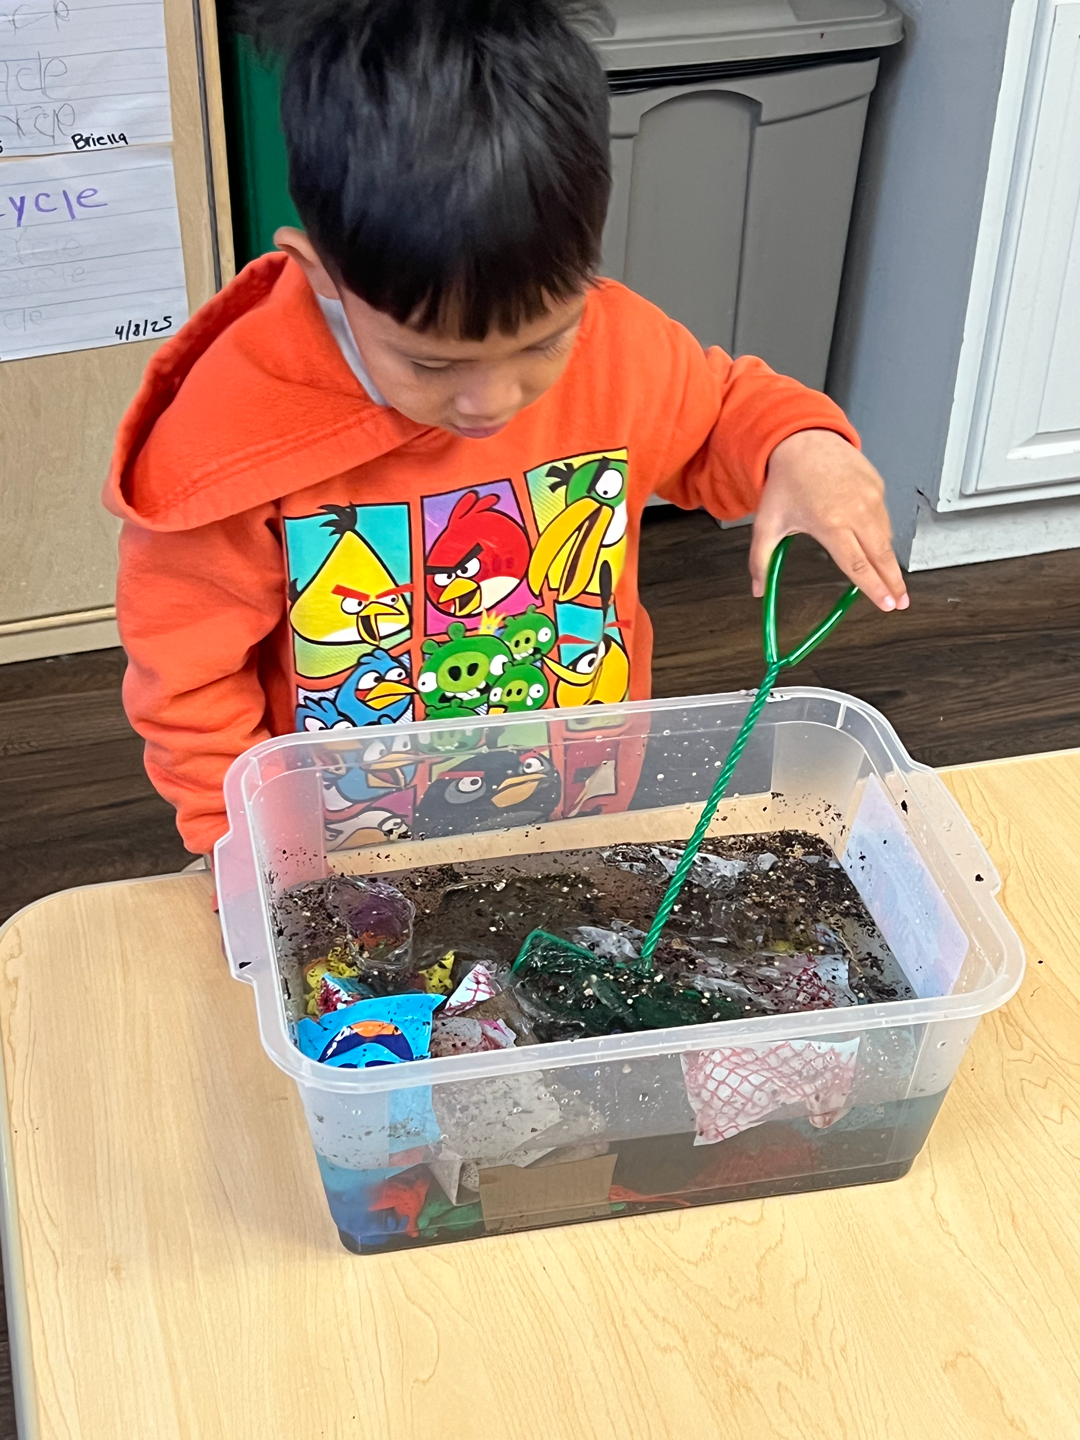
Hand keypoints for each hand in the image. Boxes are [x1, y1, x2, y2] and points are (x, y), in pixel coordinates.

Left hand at [750, 429, 908, 612]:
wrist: (803, 441)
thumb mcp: (767, 523)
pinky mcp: (878, 487)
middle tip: (900, 602)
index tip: (885, 604)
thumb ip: (761, 560)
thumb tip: (758, 588)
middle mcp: (856, 510)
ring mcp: (871, 497)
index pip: (857, 565)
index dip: (873, 588)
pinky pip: (885, 519)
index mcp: (830, 523)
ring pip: (885, 538)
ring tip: (890, 579)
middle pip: (881, 556)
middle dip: (893, 583)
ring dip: (888, 560)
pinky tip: (876, 545)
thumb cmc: (787, 480)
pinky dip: (882, 535)